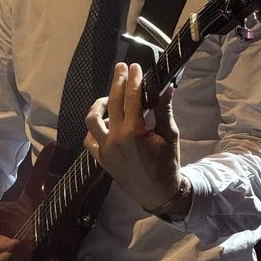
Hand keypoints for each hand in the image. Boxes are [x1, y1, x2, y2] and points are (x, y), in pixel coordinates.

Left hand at [84, 62, 183, 212]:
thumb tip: (166, 87)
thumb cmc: (167, 164)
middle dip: (117, 82)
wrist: (159, 194)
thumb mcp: (169, 135)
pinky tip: (104, 122)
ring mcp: (105, 150)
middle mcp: (116, 139)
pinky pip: (90, 140)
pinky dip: (95, 128)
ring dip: (99, 104)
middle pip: (113, 103)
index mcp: (134, 132)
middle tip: (121, 67)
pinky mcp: (101, 159)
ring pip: (93, 120)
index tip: (135, 67)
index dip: (133, 80)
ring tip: (108, 96)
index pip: (132, 98)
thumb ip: (164, 110)